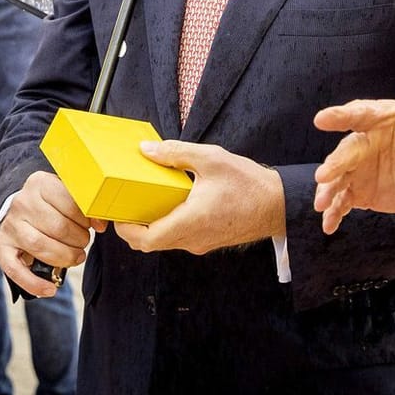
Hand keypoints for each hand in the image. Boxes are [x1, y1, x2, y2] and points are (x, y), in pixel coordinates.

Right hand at [0, 170, 104, 298]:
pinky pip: (14, 269)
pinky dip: (34, 284)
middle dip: (78, 241)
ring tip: (75, 258)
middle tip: (83, 244)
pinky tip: (50, 290)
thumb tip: (101, 224)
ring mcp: (10, 224)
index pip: (70, 203)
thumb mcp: (67, 197)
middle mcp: (22, 202)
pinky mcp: (1, 245)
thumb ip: (86, 207)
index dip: (85, 220)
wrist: (20, 211)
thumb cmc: (51, 206)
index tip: (91, 226)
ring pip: (40, 246)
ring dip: (64, 258)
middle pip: (57, 227)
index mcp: (40, 183)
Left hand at [113, 141, 282, 254]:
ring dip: (150, 226)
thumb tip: (146, 150)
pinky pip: (179, 238)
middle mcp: (193, 239)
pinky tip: (169, 203)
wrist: (278, 204)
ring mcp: (201, 244)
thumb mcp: (211, 159)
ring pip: (165, 242)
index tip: (116, 213)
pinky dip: (167, 225)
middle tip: (125, 204)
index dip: (126, 230)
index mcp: (190, 222)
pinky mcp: (208, 241)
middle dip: (133, 228)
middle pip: (150, 243)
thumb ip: (176, 153)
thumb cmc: (248, 184)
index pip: (147, 240)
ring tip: (145, 200)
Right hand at [311, 53, 394, 232]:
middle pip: (347, 150)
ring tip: (322, 204)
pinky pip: (345, 199)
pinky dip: (335, 211)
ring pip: (340, 176)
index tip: (323, 119)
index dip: (341, 116)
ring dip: (328, 189)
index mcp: (387, 118)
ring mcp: (366, 167)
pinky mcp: (367, 191)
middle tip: (323, 176)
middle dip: (334, 163)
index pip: (361, 114)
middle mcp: (371, 141)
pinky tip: (328, 224)